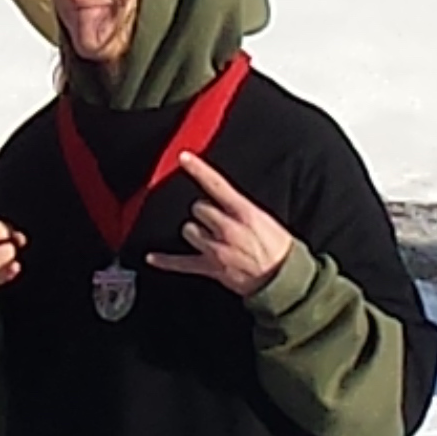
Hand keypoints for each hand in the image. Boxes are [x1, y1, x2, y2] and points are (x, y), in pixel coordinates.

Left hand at [147, 155, 295, 298]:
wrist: (284, 279)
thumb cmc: (278, 248)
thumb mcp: (264, 219)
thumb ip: (240, 209)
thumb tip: (222, 201)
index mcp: (244, 212)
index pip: (216, 185)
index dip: (199, 169)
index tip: (183, 156)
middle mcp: (227, 228)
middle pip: (198, 208)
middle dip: (205, 213)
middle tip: (218, 222)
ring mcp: (216, 249)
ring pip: (189, 230)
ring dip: (196, 232)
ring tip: (210, 238)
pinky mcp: (210, 268)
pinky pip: (181, 263)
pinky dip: (165, 261)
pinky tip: (151, 258)